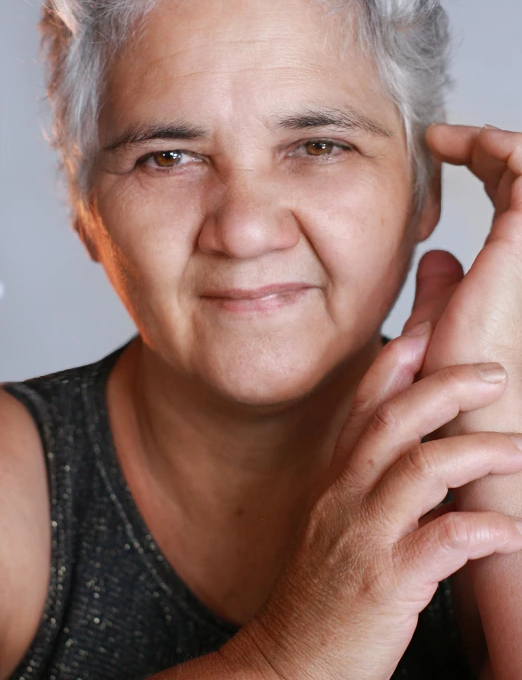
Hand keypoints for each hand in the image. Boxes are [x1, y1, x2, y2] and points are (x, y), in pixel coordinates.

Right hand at [222, 328, 521, 679]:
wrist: (290, 663)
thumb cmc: (324, 592)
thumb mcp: (339, 524)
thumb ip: (370, 483)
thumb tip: (420, 452)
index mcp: (337, 481)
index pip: (363, 406)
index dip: (394, 364)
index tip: (427, 332)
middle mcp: (346, 498)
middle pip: (393, 420)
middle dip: (447, 387)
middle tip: (495, 374)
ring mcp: (363, 538)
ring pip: (421, 470)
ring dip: (478, 452)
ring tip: (521, 448)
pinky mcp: (386, 585)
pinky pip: (442, 542)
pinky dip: (482, 528)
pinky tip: (510, 530)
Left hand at [418, 125, 521, 377]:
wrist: (462, 400)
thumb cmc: (453, 370)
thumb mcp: (442, 314)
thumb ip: (442, 284)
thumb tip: (437, 258)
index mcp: (516, 258)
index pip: (511, 188)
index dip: (481, 158)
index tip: (436, 148)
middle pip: (521, 171)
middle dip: (484, 144)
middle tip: (438, 139)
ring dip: (489, 140)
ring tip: (443, 139)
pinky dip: (495, 144)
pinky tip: (455, 146)